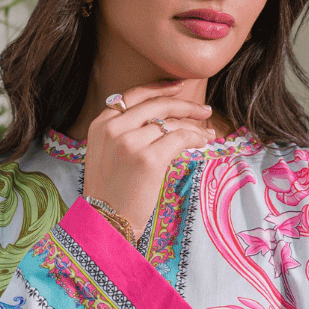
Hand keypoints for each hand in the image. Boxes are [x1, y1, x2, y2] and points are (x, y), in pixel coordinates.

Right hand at [83, 80, 214, 239]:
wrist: (105, 221)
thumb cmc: (110, 193)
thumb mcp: (105, 154)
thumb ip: (123, 132)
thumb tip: (161, 119)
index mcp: (100, 124)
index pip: (134, 96)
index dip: (159, 88)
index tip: (179, 87)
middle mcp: (113, 129)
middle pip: (157, 105)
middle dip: (185, 105)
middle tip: (204, 110)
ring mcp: (130, 143)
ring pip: (171, 123)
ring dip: (195, 126)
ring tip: (207, 134)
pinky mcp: (148, 159)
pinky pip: (180, 138)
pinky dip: (196, 138)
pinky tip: (203, 142)